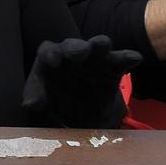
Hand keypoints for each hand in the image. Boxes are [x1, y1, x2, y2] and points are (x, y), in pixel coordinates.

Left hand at [22, 34, 141, 129]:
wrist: (82, 119)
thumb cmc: (57, 106)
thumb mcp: (43, 106)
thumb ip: (37, 100)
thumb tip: (30, 103)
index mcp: (50, 61)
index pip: (48, 52)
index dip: (50, 55)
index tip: (53, 61)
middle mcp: (71, 55)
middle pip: (72, 46)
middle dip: (75, 47)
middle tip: (80, 52)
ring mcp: (93, 59)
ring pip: (97, 47)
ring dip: (99, 45)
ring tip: (103, 45)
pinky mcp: (113, 68)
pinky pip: (121, 60)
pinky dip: (127, 57)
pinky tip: (135, 58)